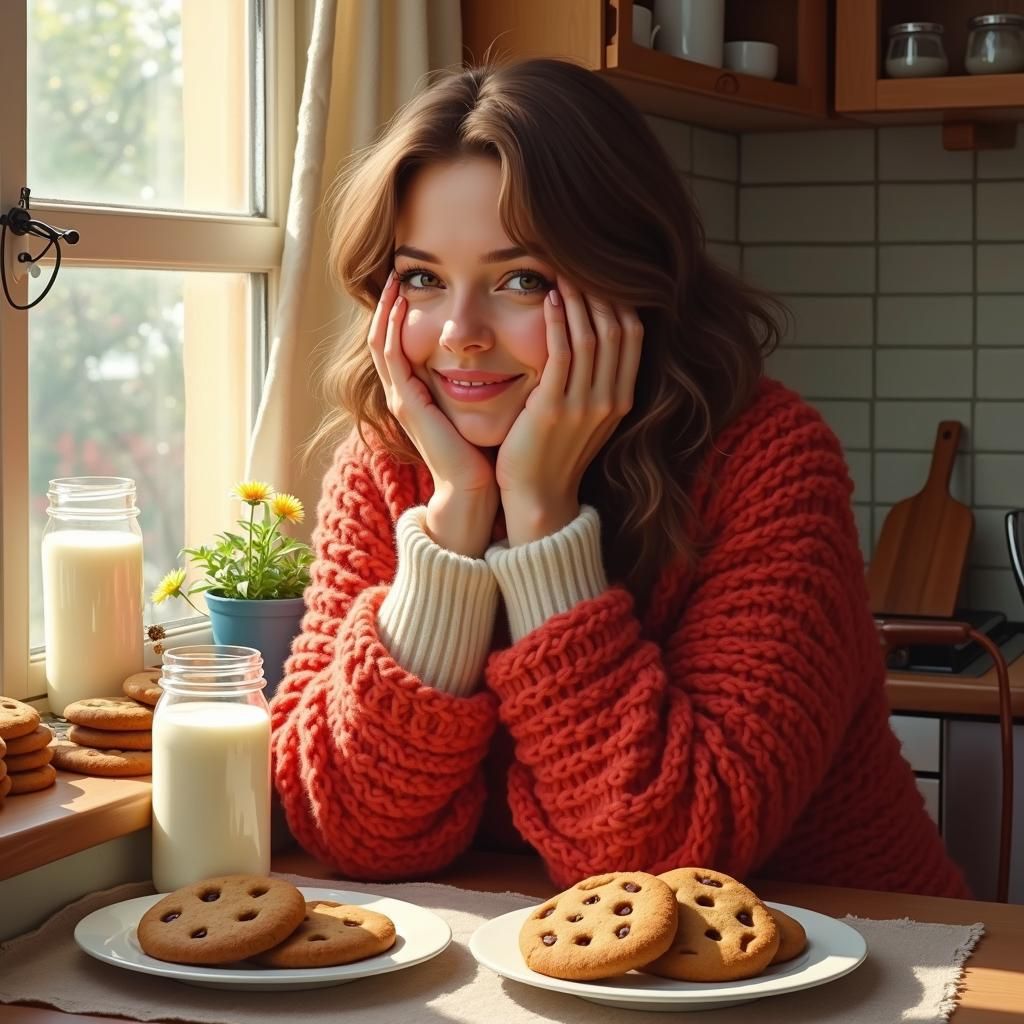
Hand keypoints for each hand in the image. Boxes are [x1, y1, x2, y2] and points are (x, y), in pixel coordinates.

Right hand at [367, 271, 498, 554]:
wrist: (475, 488)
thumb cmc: (485, 450)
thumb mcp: (481, 404)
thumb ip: (482, 378)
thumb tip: (507, 348)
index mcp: (421, 393)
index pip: (402, 342)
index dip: (405, 313)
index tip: (419, 283)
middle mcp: (405, 393)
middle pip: (384, 337)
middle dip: (390, 304)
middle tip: (400, 271)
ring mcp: (401, 398)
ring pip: (380, 342)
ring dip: (386, 310)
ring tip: (396, 280)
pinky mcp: (407, 404)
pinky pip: (389, 357)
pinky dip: (391, 328)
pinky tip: (400, 305)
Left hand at [495, 274, 642, 545]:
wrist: (539, 499)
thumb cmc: (556, 455)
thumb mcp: (587, 416)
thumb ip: (595, 382)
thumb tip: (594, 341)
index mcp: (622, 399)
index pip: (633, 336)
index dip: (620, 301)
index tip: (600, 275)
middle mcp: (610, 400)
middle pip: (617, 330)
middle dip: (600, 292)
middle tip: (578, 262)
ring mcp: (585, 406)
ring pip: (591, 337)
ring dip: (577, 300)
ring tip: (561, 272)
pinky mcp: (554, 409)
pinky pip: (561, 355)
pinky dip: (557, 322)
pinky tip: (548, 299)